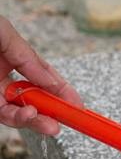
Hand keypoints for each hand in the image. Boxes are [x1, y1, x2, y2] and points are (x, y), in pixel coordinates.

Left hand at [0, 16, 82, 134]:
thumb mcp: (4, 34)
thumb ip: (30, 58)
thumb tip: (52, 81)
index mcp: (8, 57)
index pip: (41, 77)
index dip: (60, 91)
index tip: (76, 104)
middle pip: (30, 99)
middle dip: (50, 110)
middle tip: (65, 120)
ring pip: (14, 112)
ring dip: (34, 119)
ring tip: (48, 124)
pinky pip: (0, 114)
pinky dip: (16, 117)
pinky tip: (27, 114)